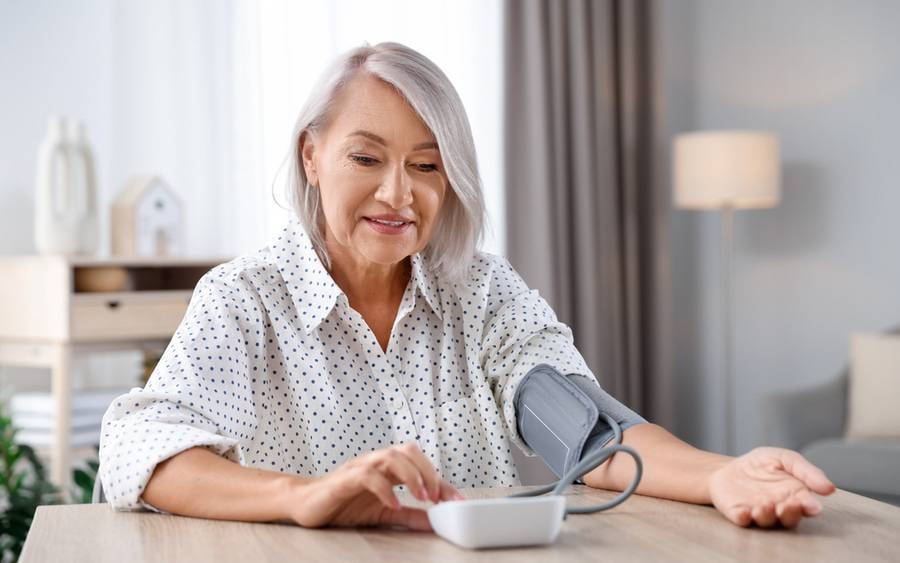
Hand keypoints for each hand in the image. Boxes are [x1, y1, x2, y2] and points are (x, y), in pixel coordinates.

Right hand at [284, 441, 464, 530]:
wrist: (304, 504)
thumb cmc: (343, 503)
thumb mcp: (383, 513)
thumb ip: (409, 516)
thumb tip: (435, 523)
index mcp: (387, 467)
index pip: (420, 465)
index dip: (442, 481)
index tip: (458, 501)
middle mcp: (376, 461)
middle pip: (408, 450)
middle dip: (428, 471)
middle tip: (438, 498)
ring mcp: (360, 467)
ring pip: (391, 456)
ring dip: (411, 475)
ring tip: (422, 497)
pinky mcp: (345, 479)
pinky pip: (367, 476)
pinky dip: (384, 489)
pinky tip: (394, 504)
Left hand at [708, 446, 835, 527]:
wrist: (729, 467)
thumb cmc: (763, 464)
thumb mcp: (786, 459)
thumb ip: (807, 471)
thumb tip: (830, 488)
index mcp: (795, 496)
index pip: (806, 505)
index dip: (809, 507)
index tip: (812, 506)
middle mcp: (779, 508)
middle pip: (789, 518)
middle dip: (790, 513)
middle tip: (788, 505)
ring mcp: (758, 512)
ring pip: (766, 521)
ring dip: (767, 515)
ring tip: (765, 505)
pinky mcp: (738, 513)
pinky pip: (742, 519)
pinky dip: (743, 518)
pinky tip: (744, 513)